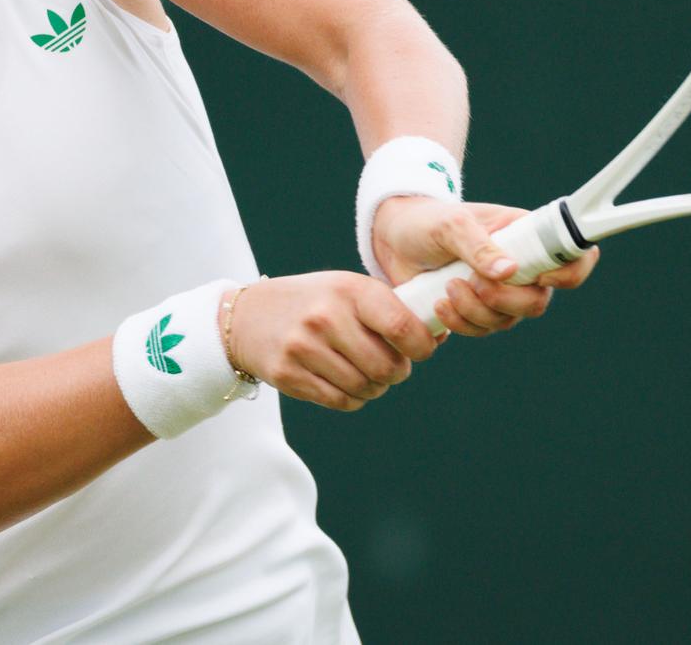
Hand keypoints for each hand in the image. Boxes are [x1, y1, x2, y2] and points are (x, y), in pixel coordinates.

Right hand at [226, 272, 438, 411]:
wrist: (248, 316)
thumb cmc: (314, 302)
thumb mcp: (348, 289)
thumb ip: (390, 309)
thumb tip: (442, 334)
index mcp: (349, 290)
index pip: (402, 325)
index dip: (422, 346)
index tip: (422, 350)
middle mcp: (327, 317)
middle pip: (387, 367)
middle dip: (397, 372)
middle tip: (392, 367)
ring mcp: (305, 347)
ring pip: (365, 388)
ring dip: (374, 388)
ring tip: (366, 374)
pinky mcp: (289, 374)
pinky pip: (341, 401)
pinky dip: (353, 399)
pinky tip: (346, 383)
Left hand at [371, 198, 599, 337]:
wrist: (393, 238)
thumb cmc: (428, 220)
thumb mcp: (451, 224)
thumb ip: (479, 245)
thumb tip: (510, 271)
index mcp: (526, 235)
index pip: (572, 256)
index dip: (569, 273)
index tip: (541, 278)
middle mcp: (520, 266)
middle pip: (538, 301)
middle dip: (506, 300)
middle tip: (473, 282)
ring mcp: (499, 291)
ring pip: (508, 319)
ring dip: (477, 311)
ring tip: (447, 287)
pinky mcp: (476, 309)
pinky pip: (482, 329)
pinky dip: (461, 323)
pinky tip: (439, 305)